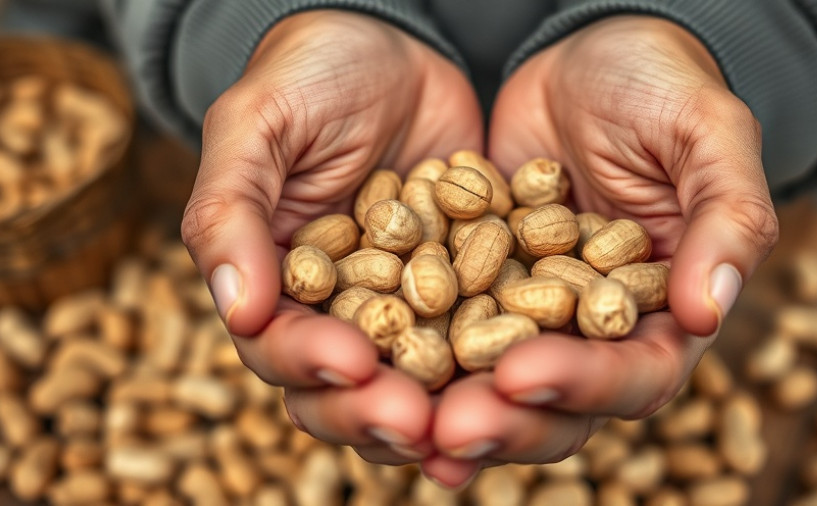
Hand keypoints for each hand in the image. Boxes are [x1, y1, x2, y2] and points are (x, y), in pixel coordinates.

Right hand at [180, 10, 481, 463]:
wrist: (391, 44)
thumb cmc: (308, 76)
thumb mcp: (257, 126)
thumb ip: (232, 212)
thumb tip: (239, 311)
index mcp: (279, 287)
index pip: (283, 347)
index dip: (312, 364)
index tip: (352, 361)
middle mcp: (344, 310)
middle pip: (353, 388)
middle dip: (380, 411)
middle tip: (419, 421)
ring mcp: (411, 305)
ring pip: (423, 379)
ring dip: (448, 408)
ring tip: (482, 419)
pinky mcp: (471, 287)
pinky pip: (492, 332)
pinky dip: (511, 358)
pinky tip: (541, 368)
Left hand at [425, 15, 777, 484]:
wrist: (584, 54)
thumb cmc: (659, 84)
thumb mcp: (707, 134)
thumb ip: (727, 218)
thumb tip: (709, 313)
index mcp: (663, 312)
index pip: (636, 374)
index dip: (584, 384)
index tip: (521, 372)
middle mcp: (593, 331)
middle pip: (556, 404)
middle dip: (503, 420)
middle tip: (445, 426)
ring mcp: (527, 315)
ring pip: (489, 386)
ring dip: (443, 407)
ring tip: (390, 413)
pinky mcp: (472, 289)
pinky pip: (436, 332)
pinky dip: (403, 357)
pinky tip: (358, 373)